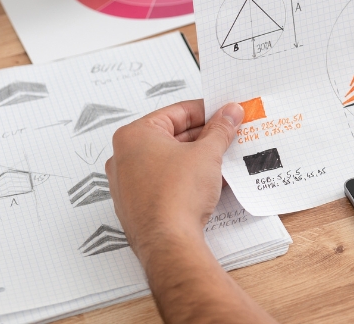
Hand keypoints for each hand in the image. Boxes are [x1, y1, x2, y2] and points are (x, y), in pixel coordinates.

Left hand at [106, 100, 243, 261]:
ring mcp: (128, 183)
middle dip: (204, 135)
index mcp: (134, 136)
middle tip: (229, 133)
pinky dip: (186, 176)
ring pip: (169, 159)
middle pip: (172, 135)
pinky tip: (210, 179)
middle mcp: (124, 157)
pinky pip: (164, 180)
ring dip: (197, 157)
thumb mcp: (207, 153)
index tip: (225, 113)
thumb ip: (220, 129)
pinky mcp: (137, 204)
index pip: (177, 112)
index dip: (207, 111)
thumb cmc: (176, 196)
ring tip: (224, 156)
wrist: (169, 243)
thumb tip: (229, 113)